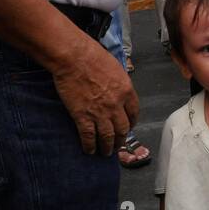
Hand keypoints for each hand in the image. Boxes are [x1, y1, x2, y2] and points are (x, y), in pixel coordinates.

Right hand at [50, 32, 138, 156]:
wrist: (74, 58)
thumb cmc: (93, 56)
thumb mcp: (116, 67)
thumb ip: (119, 82)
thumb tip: (118, 89)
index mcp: (126, 91)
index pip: (134, 113)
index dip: (132, 123)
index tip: (129, 127)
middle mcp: (116, 105)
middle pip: (123, 129)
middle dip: (121, 139)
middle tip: (118, 145)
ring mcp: (100, 112)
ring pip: (108, 137)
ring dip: (108, 147)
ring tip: (106, 153)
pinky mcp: (83, 116)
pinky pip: (89, 136)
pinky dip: (90, 146)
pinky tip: (89, 150)